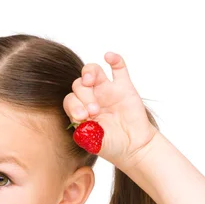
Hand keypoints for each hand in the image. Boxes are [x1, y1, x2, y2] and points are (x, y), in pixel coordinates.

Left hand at [63, 52, 158, 168]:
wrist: (134, 147)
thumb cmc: (112, 146)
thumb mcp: (94, 144)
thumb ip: (84, 135)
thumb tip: (80, 124)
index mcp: (81, 111)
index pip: (70, 100)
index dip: (74, 105)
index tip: (83, 117)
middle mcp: (91, 98)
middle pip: (79, 85)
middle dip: (83, 96)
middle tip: (94, 111)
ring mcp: (107, 91)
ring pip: (93, 71)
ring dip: (89, 73)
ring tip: (91, 82)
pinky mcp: (124, 87)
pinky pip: (118, 67)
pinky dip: (114, 59)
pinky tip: (108, 56)